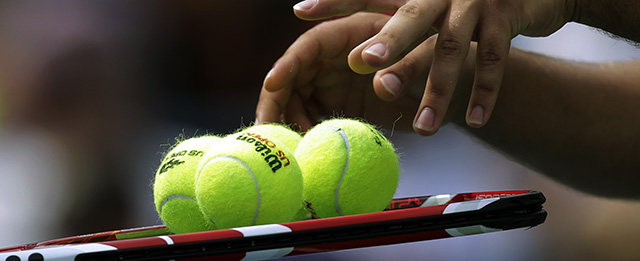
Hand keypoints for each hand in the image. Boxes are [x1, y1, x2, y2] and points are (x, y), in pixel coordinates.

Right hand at [255, 13, 425, 131]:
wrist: (448, 84)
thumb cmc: (440, 60)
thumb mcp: (426, 59)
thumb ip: (406, 68)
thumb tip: (383, 85)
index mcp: (353, 32)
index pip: (311, 44)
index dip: (289, 62)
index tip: (273, 83)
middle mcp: (335, 54)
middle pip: (293, 73)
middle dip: (276, 100)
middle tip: (268, 130)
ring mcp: (333, 77)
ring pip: (296, 96)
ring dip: (288, 119)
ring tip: (294, 145)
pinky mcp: (336, 99)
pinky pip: (309, 113)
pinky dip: (304, 129)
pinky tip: (305, 147)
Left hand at [291, 0, 575, 134]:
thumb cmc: (460, 11)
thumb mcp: (426, 19)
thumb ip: (394, 36)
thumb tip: (354, 62)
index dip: (336, 1)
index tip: (301, 10)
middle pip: (411, 15)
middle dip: (388, 40)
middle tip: (363, 63)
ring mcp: (473, 2)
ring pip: (453, 48)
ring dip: (437, 90)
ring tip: (423, 128)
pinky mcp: (505, 16)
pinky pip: (496, 59)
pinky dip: (485, 92)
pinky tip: (475, 122)